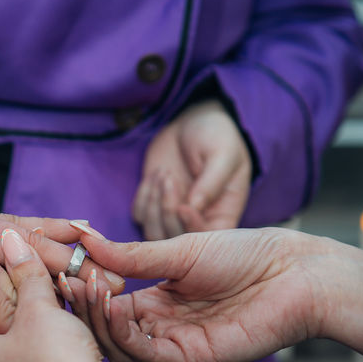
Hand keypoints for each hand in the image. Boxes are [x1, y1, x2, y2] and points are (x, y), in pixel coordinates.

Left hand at [0, 229, 104, 361]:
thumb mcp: (40, 309)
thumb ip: (25, 272)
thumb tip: (11, 240)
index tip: (14, 256)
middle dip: (12, 296)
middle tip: (36, 273)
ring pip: (8, 347)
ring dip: (29, 323)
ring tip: (54, 301)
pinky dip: (39, 346)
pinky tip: (61, 333)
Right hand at [64, 225, 331, 361]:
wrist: (296, 272)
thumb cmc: (248, 254)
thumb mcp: (181, 250)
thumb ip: (134, 256)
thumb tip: (86, 241)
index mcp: (158, 299)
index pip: (107, 304)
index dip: (84, 291)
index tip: (61, 271)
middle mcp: (163, 325)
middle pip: (107, 330)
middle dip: (82, 308)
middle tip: (64, 284)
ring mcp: (176, 343)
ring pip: (120, 347)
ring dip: (96, 321)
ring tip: (85, 290)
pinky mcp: (192, 358)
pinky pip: (146, 355)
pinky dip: (122, 334)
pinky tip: (110, 308)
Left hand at [132, 100, 251, 238]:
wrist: (192, 120)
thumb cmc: (216, 136)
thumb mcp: (223, 153)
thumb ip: (212, 180)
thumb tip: (194, 207)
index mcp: (223, 215)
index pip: (207, 239)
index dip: (192, 229)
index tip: (184, 206)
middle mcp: (197, 221)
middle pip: (175, 241)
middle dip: (167, 211)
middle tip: (169, 177)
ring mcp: (172, 216)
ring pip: (153, 233)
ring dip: (152, 205)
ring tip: (163, 174)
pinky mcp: (152, 205)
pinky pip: (139, 216)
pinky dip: (143, 196)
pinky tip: (155, 173)